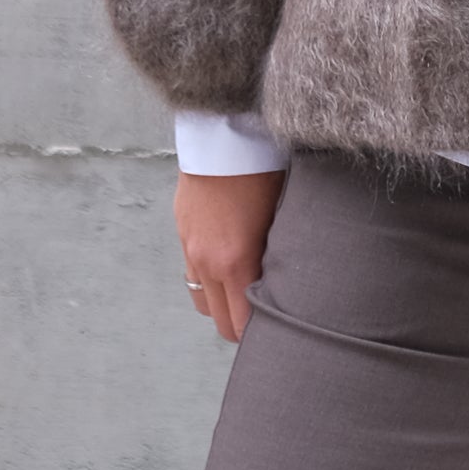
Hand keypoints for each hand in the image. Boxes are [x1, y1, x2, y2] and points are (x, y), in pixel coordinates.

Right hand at [175, 168, 286, 343]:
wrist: (223, 134)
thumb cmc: (262, 170)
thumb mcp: (280, 214)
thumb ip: (277, 256)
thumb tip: (286, 283)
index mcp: (235, 261)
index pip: (241, 324)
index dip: (258, 335)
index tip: (276, 331)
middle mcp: (207, 263)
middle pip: (219, 321)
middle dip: (239, 327)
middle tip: (262, 318)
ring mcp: (190, 249)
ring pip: (202, 301)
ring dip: (220, 304)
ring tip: (243, 292)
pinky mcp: (182, 233)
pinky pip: (192, 273)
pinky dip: (208, 279)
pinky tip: (226, 264)